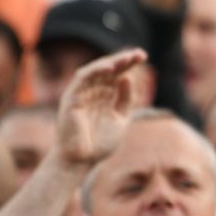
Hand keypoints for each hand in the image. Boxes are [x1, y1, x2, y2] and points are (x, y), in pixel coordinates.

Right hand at [53, 49, 148, 169]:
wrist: (82, 162)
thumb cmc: (99, 144)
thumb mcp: (120, 119)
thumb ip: (125, 100)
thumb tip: (127, 78)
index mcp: (105, 97)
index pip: (117, 75)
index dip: (129, 65)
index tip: (143, 56)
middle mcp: (92, 92)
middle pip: (108, 70)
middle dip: (123, 60)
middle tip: (139, 54)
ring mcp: (81, 94)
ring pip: (95, 71)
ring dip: (111, 62)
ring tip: (126, 58)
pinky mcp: (71, 98)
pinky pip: (82, 79)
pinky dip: (95, 71)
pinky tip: (110, 68)